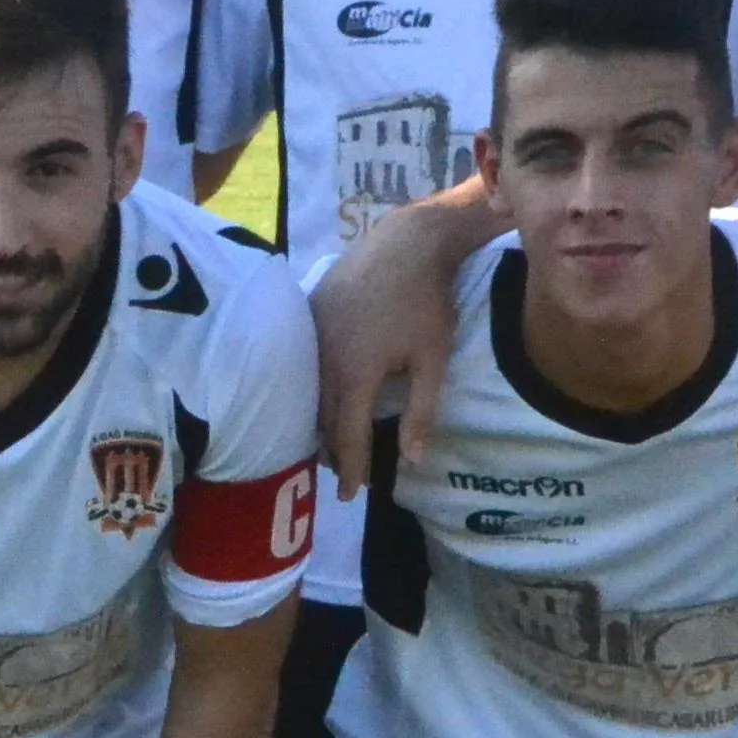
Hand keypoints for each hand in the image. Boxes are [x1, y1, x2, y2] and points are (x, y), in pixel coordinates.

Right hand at [313, 186, 491, 494]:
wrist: (405, 242)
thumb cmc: (426, 302)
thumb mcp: (433, 360)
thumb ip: (420, 413)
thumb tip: (410, 460)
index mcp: (354, 375)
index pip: (347, 435)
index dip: (350, 468)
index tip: (352, 495)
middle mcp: (324, 360)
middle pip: (323, 420)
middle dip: (334, 452)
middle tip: (344, 475)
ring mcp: (311, 335)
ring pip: (310, 394)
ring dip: (321, 423)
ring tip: (334, 444)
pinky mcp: (308, 315)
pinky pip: (304, 365)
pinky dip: (313, 391)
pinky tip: (324, 397)